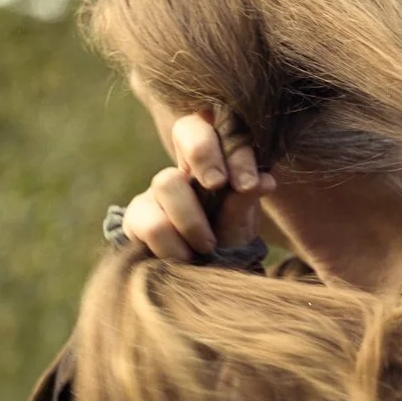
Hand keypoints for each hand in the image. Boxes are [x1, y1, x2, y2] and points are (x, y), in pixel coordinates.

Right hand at [122, 111, 275, 259]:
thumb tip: (265, 181)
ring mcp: (156, 190)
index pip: (222, 125)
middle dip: (206, 156)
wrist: (202, 275)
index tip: (248, 182)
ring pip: (167, 182)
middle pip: (188, 130)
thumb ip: (246, 201)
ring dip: (191, 219)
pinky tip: (186, 258)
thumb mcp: (242, 221)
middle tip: (218, 185)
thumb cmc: (227, 238)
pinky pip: (149, 223)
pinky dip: (172, 246)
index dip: (233, 147)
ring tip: (207, 247)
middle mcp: (185, 165)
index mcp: (216, 157)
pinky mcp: (137, 218)